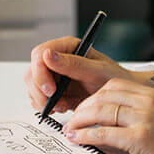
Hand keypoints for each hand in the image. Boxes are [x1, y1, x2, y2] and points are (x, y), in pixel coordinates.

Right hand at [24, 37, 153, 112]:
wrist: (121, 95)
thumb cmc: (114, 78)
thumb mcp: (97, 71)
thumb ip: (73, 63)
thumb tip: (48, 55)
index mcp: (67, 47)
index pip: (40, 54)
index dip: (41, 72)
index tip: (51, 89)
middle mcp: (58, 59)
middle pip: (32, 72)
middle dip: (40, 91)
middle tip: (56, 103)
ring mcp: (55, 75)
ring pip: (33, 86)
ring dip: (44, 100)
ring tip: (63, 105)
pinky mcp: (55, 90)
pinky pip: (39, 97)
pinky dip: (48, 106)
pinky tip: (63, 107)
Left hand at [63, 78, 153, 153]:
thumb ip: (132, 113)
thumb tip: (99, 119)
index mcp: (151, 94)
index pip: (114, 85)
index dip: (93, 95)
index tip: (83, 106)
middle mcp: (148, 102)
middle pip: (104, 96)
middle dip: (83, 108)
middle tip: (72, 119)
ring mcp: (145, 118)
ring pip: (102, 112)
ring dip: (80, 121)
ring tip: (71, 130)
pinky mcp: (140, 137)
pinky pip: (105, 132)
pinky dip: (87, 135)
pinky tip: (79, 139)